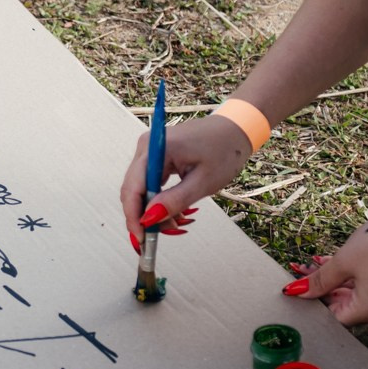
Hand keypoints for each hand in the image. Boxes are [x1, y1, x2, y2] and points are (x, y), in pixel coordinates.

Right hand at [118, 114, 254, 246]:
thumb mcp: (203, 182)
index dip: (134, 216)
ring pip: (141, 190)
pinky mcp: (155, 157)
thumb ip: (174, 201)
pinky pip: (150, 184)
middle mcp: (146, 148)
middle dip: (146, 216)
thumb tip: (149, 219)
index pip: (133, 187)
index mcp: (156, 148)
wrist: (234, 130)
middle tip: (165, 234)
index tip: (142, 238)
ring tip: (179, 221)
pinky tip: (177, 211)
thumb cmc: (224, 150)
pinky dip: (160, 201)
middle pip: (133, 190)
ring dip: (155, 211)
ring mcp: (149, 152)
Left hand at [283, 204, 367, 325]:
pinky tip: (330, 261)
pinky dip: (348, 275)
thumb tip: (296, 292)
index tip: (296, 289)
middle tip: (299, 272)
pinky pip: (364, 285)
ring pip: (352, 293)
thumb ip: (319, 280)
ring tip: (310, 262)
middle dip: (319, 287)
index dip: (312, 303)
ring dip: (331, 279)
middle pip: (341, 306)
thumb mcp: (343, 262)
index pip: (332, 317)